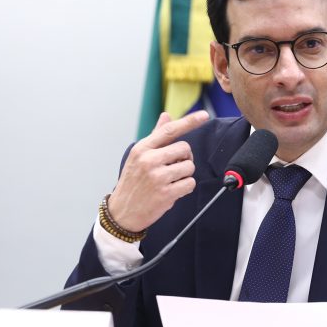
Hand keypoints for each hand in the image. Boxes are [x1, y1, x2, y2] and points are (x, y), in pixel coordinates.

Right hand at [107, 110, 208, 231]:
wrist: (122, 211)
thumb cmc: (133, 182)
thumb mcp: (139, 156)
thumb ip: (155, 137)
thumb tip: (166, 116)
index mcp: (142, 148)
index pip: (169, 130)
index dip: (189, 121)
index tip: (204, 115)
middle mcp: (148, 160)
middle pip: (185, 149)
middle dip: (185, 158)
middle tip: (174, 167)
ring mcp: (157, 177)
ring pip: (189, 167)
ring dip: (185, 174)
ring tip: (171, 180)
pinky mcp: (165, 193)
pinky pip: (189, 183)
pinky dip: (186, 187)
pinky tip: (173, 190)